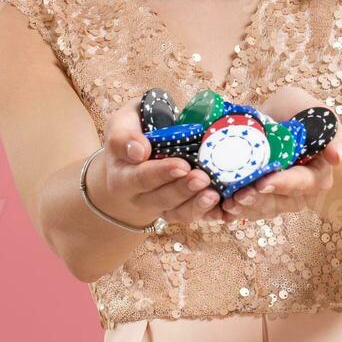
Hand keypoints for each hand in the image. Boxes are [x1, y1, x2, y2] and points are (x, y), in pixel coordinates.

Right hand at [87, 97, 220, 227]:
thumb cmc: (131, 134)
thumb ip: (124, 136)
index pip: (140, 178)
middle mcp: (139, 198)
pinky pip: (191, 216)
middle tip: (202, 178)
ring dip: (196, 204)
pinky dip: (207, 212)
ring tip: (213, 194)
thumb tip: (139, 151)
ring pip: (177, 212)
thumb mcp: (120, 125)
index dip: (161, 173)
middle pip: (161, 199)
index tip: (182, 165)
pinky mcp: (177, 210)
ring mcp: (159, 207)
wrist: (133, 157)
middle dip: (183, 189)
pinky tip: (221, 205)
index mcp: (122, 177)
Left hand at [204, 86, 341, 222]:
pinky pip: (245, 211)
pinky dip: (231, 211)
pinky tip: (217, 208)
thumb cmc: (302, 114)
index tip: (263, 182)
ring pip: (260, 209)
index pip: (302, 183)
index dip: (283, 184)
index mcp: (317, 174)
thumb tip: (337, 156)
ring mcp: (278, 199)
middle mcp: (300, 193)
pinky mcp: (258, 200)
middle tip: (238, 196)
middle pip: (279, 202)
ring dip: (242, 208)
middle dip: (257, 201)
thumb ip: (333, 134)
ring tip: (225, 202)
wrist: (279, 116)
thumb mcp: (321, 115)